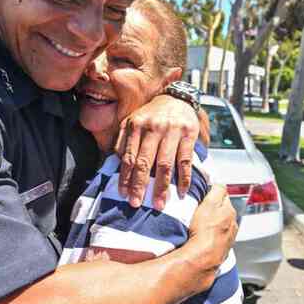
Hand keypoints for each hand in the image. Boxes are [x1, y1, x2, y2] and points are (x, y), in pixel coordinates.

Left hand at [114, 95, 198, 209]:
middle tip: (136, 204)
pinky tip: (182, 192)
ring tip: (159, 204)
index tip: (123, 194)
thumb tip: (114, 161)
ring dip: (162, 187)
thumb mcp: (132, 121)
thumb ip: (122, 139)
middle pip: (145, 162)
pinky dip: (184, 178)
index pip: (128, 156)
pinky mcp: (189, 135)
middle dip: (140, 185)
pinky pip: (185, 160)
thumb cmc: (151, 115)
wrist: (176, 98)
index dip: (125, 176)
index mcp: (136, 125)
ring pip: (165, 164)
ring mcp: (172, 131)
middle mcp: (153, 128)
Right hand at [185, 185, 237, 288]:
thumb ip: (217, 191)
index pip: (223, 195)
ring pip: (220, 224)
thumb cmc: (204, 231)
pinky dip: (211, 235)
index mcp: (230, 211)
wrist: (203, 257)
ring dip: (213, 223)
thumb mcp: (209, 203)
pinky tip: (202, 237)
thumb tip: (219, 183)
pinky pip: (217, 237)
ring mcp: (228, 237)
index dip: (212, 193)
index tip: (204, 195)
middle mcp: (233, 224)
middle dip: (214, 209)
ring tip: (199, 225)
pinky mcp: (222, 249)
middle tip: (200, 210)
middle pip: (223, 210)